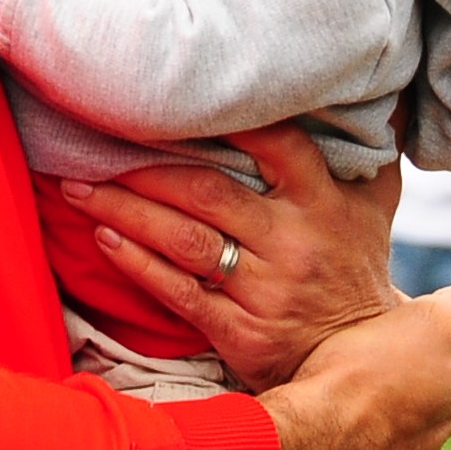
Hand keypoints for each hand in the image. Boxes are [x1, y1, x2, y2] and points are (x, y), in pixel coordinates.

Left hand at [61, 123, 401, 390]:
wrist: (360, 358)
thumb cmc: (354, 264)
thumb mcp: (372, 206)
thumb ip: (363, 152)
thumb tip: (372, 91)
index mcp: (323, 203)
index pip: (277, 146)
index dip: (227, 118)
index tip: (169, 97)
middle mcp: (293, 243)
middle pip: (206, 193)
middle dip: (143, 168)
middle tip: (93, 144)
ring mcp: (265, 290)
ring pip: (183, 240)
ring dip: (124, 211)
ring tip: (78, 188)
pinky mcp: (239, 331)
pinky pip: (178, 292)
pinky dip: (136, 263)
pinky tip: (102, 238)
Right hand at [261, 287, 450, 449]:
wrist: (306, 440)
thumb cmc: (363, 375)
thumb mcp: (430, 320)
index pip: (447, 355)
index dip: (417, 331)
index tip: (385, 324)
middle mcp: (432, 444)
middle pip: (414, 390)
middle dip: (393, 371)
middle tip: (355, 349)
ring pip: (380, 420)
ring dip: (364, 403)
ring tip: (328, 381)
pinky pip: (345, 446)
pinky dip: (336, 431)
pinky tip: (314, 414)